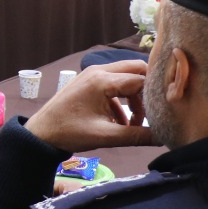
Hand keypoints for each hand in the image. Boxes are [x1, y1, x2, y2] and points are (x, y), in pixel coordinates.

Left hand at [24, 60, 154, 152]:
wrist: (41, 134)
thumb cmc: (70, 133)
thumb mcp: (105, 136)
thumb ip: (137, 136)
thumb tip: (163, 138)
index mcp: (102, 80)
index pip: (140, 79)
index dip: (156, 93)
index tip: (166, 109)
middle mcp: (98, 71)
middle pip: (135, 70)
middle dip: (148, 91)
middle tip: (157, 110)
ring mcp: (92, 74)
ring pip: (125, 77)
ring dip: (134, 98)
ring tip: (135, 124)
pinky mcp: (89, 82)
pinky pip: (114, 84)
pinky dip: (122, 101)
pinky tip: (121, 123)